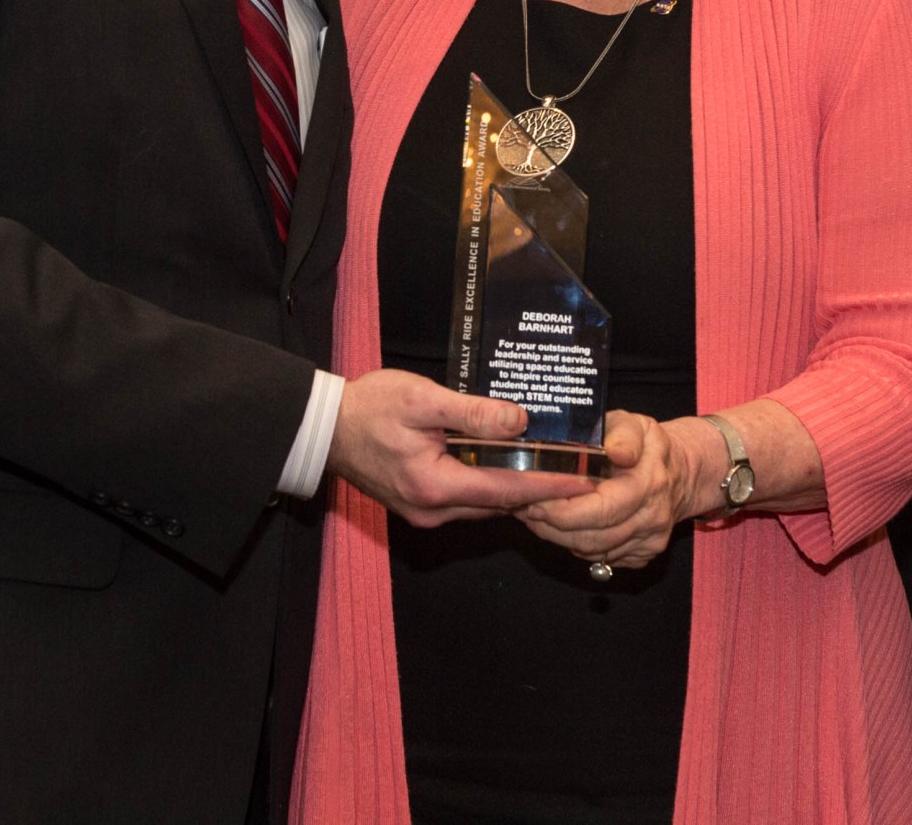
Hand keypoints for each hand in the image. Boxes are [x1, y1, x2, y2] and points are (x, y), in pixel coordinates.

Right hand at [327, 369, 595, 526]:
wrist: (324, 427)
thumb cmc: (369, 408)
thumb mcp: (422, 400)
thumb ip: (473, 413)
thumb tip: (520, 422)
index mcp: (436, 486)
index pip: (509, 490)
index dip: (551, 485)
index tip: (587, 481)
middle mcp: (433, 509)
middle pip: (501, 503)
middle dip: (542, 489)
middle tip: (580, 471)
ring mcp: (425, 511)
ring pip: (486, 504)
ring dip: (518, 488)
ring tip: (555, 467)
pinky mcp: (420, 504)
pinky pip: (468, 500)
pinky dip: (493, 486)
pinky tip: (511, 466)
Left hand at [514, 411, 720, 569]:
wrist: (683, 471)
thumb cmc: (649, 444)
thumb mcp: (635, 424)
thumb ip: (623, 433)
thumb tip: (616, 451)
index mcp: (647, 484)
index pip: (599, 510)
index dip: (561, 511)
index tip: (534, 499)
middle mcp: (652, 518)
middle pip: (591, 538)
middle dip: (551, 527)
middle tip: (526, 509)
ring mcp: (650, 541)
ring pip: (593, 552)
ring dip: (559, 538)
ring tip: (536, 517)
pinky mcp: (644, 555)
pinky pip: (602, 559)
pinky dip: (576, 546)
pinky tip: (561, 527)